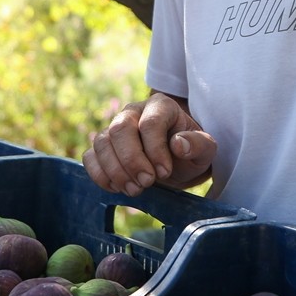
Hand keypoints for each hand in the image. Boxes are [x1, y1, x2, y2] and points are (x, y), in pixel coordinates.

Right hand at [83, 92, 216, 196]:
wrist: (178, 162)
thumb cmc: (191, 151)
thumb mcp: (205, 150)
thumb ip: (198, 144)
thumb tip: (178, 144)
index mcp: (161, 106)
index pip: (149, 123)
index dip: (155, 150)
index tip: (165, 172)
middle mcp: (133, 111)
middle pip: (120, 129)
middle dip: (131, 160)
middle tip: (147, 183)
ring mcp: (114, 127)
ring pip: (101, 142)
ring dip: (115, 171)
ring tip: (135, 189)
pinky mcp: (103, 146)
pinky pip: (90, 156)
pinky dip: (100, 175)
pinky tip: (117, 188)